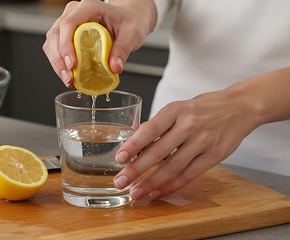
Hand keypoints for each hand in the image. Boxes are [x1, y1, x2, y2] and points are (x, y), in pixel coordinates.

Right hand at [43, 0, 154, 86]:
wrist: (128, 22)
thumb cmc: (129, 23)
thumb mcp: (132, 34)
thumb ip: (123, 49)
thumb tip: (114, 67)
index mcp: (89, 7)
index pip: (69, 23)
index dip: (66, 45)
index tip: (72, 64)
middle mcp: (74, 13)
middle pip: (56, 34)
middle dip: (59, 59)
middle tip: (69, 78)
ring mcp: (67, 23)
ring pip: (51, 43)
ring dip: (57, 64)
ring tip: (68, 80)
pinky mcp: (66, 36)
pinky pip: (55, 49)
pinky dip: (59, 64)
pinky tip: (68, 75)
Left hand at [113, 89, 260, 199]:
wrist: (241, 106)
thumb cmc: (204, 108)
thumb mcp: (179, 108)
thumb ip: (159, 125)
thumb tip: (135, 143)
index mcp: (175, 110)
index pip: (150, 129)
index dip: (133, 145)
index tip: (119, 159)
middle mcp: (189, 124)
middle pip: (158, 151)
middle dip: (136, 169)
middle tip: (120, 182)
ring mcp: (203, 141)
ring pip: (173, 166)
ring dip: (152, 182)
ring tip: (136, 192)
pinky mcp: (215, 155)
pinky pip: (190, 174)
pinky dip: (172, 185)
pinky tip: (158, 192)